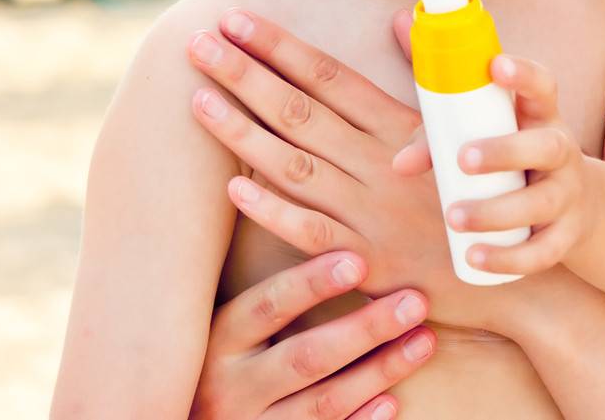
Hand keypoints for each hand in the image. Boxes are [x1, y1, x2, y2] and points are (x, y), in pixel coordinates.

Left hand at [186, 10, 471, 323]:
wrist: (513, 268)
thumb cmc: (485, 187)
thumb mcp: (465, 125)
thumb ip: (429, 70)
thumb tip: (401, 14)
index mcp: (404, 126)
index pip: (332, 76)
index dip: (282, 46)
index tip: (239, 19)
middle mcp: (382, 164)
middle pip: (301, 112)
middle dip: (245, 73)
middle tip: (197, 43)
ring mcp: (371, 212)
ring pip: (295, 165)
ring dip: (242, 131)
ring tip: (196, 98)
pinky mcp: (367, 259)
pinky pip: (311, 231)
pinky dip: (271, 209)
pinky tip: (231, 185)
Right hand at [188, 249, 432, 419]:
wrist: (179, 419)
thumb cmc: (222, 360)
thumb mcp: (227, 325)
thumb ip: (269, 288)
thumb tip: (298, 206)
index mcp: (220, 341)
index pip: (267, 306)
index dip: (312, 284)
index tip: (359, 259)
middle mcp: (230, 388)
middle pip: (305, 357)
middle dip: (365, 330)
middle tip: (415, 301)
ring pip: (323, 404)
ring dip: (379, 372)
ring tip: (424, 341)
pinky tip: (393, 402)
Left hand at [439, 54, 602, 278]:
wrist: (576, 204)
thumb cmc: (513, 159)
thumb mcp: (487, 135)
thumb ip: (439, 136)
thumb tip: (397, 163)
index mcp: (541, 116)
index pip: (542, 85)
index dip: (523, 73)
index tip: (496, 65)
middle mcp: (562, 151)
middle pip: (547, 146)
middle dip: (505, 151)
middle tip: (462, 159)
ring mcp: (568, 195)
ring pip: (542, 203)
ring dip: (497, 212)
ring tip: (455, 217)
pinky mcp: (566, 235)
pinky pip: (544, 250)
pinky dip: (510, 258)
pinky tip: (476, 258)